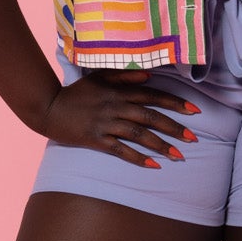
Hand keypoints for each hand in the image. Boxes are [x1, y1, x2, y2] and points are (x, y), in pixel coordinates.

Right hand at [38, 69, 200, 166]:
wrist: (47, 108)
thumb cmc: (75, 92)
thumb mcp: (98, 76)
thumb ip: (123, 75)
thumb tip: (149, 77)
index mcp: (118, 90)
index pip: (152, 96)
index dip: (174, 103)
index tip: (194, 111)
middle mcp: (115, 106)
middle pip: (150, 117)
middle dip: (173, 127)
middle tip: (193, 139)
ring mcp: (105, 123)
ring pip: (138, 135)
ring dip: (160, 145)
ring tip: (179, 156)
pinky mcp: (95, 139)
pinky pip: (120, 150)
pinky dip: (137, 158)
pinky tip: (153, 165)